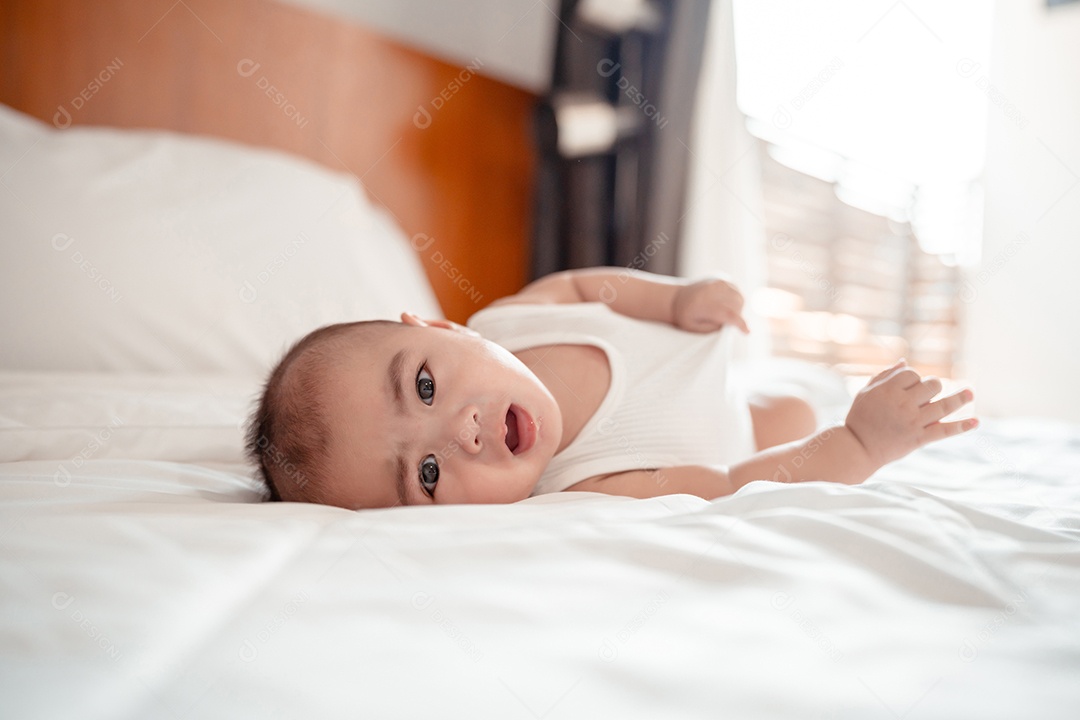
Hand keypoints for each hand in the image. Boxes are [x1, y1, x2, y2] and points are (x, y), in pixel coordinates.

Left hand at [671, 278, 748, 332]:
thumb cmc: (686, 317)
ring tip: (722, 314)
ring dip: (737, 309)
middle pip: (736, 305)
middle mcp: (712, 290)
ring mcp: (718, 283)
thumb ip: (715, 327)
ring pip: (739, 299)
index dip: (739, 323)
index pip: (727, 313)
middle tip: (724, 322)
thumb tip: (732, 325)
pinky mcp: (723, 280)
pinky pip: (737, 293)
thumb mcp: (696, 328)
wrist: (677, 298)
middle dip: (736, 316)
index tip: (746, 332)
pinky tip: (725, 305)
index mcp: (703, 303)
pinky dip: (735, 301)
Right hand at [844, 360, 977, 467]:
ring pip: (944, 406)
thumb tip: (904, 362)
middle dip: (933, 386)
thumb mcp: (866, 393)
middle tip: (927, 394)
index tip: (909, 386)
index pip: (912, 374)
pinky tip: (975, 421)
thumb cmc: (860, 418)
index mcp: (888, 390)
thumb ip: (884, 376)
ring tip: (970, 393)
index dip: (914, 378)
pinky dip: (962, 426)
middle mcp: (903, 404)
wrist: (858, 447)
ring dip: (960, 398)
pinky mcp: (919, 438)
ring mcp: (913, 421)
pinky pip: (945, 431)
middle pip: (931, 386)